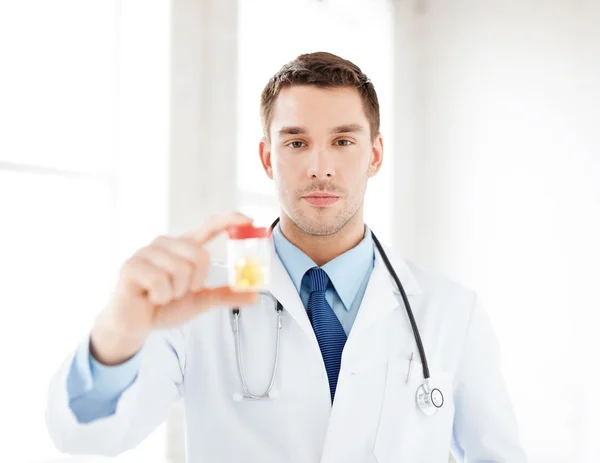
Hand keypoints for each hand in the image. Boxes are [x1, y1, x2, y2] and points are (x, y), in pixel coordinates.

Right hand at [90, 212, 258, 364]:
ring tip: (161, 295)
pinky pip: (161, 281)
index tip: (249, 220)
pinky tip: (149, 298)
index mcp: (182, 248)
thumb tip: (256, 295)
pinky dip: (160, 297)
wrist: (133, 326)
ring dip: (175, 292)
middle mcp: (165, 244)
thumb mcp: (200, 301)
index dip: (229, 221)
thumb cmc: (164, 307)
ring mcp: (146, 252)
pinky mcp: (131, 265)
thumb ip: (225, 295)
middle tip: (179, 292)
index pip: (208, 226)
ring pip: (181, 270)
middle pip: (200, 255)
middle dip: (195, 282)